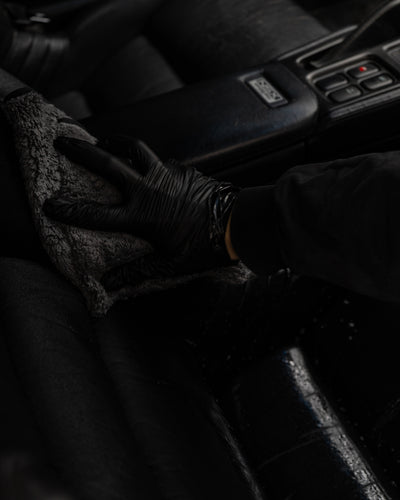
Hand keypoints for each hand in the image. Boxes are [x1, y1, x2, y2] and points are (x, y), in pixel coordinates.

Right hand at [44, 137, 239, 288]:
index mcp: (141, 216)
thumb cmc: (203, 246)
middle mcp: (148, 190)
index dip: (71, 211)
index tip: (50, 205)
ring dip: (114, 142)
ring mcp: (164, 174)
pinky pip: (157, 158)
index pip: (97, 215)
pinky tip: (145, 165)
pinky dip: (146, 158)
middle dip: (81, 152)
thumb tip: (110, 283)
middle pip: (107, 164)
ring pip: (133, 148)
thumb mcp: (169, 265)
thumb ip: (138, 271)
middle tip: (62, 142)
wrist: (236, 223)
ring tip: (103, 140)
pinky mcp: (180, 168)